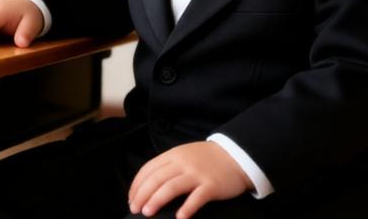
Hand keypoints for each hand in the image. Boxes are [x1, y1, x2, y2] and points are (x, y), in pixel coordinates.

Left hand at [128, 142, 250, 218]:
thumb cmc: (208, 159)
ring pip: (171, 187)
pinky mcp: (211, 185)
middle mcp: (183, 163)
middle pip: (156, 179)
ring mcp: (197, 174)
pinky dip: (187, 207)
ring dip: (156, 200)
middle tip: (135, 209)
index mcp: (173, 155)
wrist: (236, 155)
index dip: (136, 185)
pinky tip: (180, 217)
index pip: (148, 169)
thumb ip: (168, 166)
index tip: (131, 199)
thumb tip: (148, 185)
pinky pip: (197, 197)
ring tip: (148, 212)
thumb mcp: (184, 155)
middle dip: (142, 195)